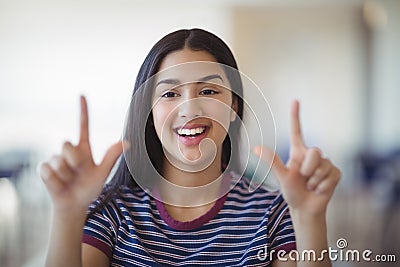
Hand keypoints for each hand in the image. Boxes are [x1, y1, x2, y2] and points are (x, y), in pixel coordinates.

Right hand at [39, 96, 122, 212]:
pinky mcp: (44, 168)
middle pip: (67, 144)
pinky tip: (59, 185)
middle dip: (73, 160)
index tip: (82, 95)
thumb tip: (126, 142)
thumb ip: (111, 157)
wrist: (74, 204)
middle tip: (78, 172)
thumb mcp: (102, 174)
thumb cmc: (89, 188)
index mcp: (84, 149)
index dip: (83, 111)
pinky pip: (49, 171)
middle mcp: (69, 151)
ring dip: (66, 175)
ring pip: (59, 161)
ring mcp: (55, 159)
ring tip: (69, 181)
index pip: (83, 126)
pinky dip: (56, 181)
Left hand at [254, 100, 340, 215]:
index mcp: (298, 152)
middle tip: (303, 179)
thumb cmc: (292, 191)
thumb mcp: (282, 177)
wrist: (306, 208)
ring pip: (323, 166)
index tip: (295, 100)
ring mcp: (325, 164)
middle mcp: (312, 155)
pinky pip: (331, 176)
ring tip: (310, 185)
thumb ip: (272, 162)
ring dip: (314, 180)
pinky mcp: (335, 173)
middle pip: (315, 152)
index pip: (297, 131)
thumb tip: (256, 148)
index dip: (296, 116)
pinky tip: (319, 189)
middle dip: (308, 169)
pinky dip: (323, 186)